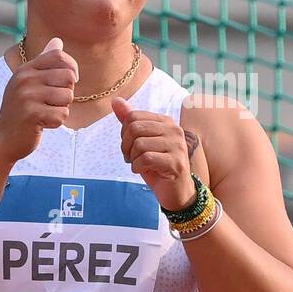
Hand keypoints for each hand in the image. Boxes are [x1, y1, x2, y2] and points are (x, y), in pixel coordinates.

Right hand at [0, 37, 78, 163]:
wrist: (2, 140)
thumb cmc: (19, 111)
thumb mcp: (27, 83)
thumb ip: (43, 62)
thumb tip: (57, 41)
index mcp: (24, 70)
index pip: (59, 56)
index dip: (71, 68)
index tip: (66, 83)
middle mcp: (24, 80)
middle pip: (68, 77)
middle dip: (66, 92)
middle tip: (51, 103)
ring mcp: (27, 97)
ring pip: (68, 97)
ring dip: (61, 109)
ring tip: (44, 114)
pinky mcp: (33, 115)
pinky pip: (62, 115)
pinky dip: (56, 123)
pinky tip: (42, 125)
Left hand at [112, 96, 197, 210]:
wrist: (175, 190)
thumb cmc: (156, 165)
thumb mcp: (140, 141)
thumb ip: (130, 121)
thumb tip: (116, 101)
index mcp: (166, 121)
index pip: (133, 117)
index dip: (124, 134)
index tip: (130, 147)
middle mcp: (174, 130)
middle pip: (134, 128)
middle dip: (126, 146)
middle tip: (133, 158)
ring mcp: (177, 146)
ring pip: (139, 144)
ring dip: (133, 159)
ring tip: (141, 165)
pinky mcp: (175, 162)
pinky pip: (145, 159)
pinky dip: (137, 167)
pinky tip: (144, 171)